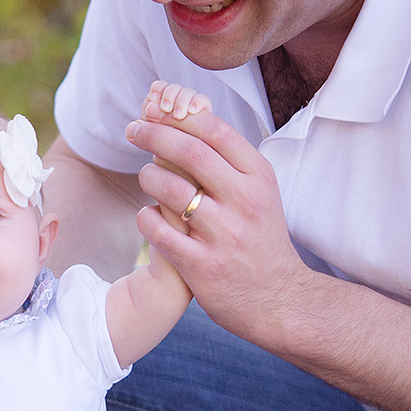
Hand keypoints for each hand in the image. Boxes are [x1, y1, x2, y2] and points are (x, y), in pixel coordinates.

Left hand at [126, 97, 308, 345]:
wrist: (278, 299)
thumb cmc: (260, 238)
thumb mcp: (259, 193)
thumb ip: (230, 160)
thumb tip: (189, 118)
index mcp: (259, 178)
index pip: (216, 131)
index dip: (180, 117)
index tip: (156, 112)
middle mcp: (244, 202)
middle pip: (190, 153)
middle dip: (154, 135)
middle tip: (132, 130)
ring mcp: (223, 234)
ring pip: (170, 189)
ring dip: (148, 176)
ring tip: (146, 177)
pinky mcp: (202, 265)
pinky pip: (158, 231)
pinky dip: (145, 218)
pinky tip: (146, 217)